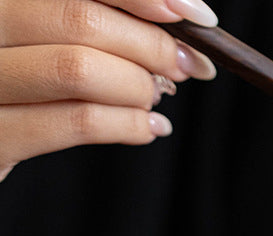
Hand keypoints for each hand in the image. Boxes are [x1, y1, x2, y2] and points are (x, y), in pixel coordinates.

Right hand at [0, 0, 218, 182]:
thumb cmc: (22, 82)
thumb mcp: (48, 34)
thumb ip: (95, 19)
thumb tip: (178, 17)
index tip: (196, 16)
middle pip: (81, 19)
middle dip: (152, 45)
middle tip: (185, 66)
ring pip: (79, 70)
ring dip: (138, 87)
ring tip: (156, 97)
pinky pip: (78, 122)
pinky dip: (128, 125)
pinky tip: (149, 128)